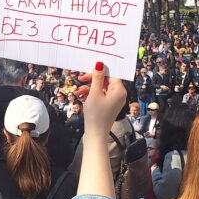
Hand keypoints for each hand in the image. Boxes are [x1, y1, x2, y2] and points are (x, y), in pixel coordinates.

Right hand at [76, 62, 125, 198]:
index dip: (98, 72)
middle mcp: (119, 94)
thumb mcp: (94, 93)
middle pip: (105, 81)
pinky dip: (91, 95)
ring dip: (89, 88)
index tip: (87, 72)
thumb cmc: (96, 115)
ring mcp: (114, 101)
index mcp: (119, 90)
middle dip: (91, 81)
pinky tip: (82, 97)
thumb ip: (97, 78)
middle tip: (80, 79)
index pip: (110, 74)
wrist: (95, 134)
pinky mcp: (108, 106)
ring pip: (100, 88)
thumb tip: (100, 64)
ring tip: (78, 92)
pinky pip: (100, 95)